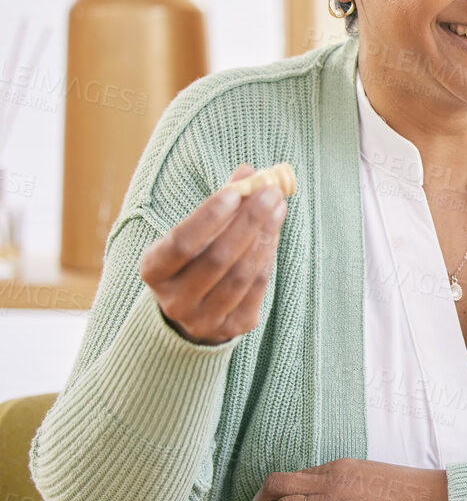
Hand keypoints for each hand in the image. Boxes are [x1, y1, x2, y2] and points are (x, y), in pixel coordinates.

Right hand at [139, 164, 285, 344]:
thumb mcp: (194, 232)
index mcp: (154, 271)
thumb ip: (220, 203)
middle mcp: (174, 300)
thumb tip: (250, 172)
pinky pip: (257, 289)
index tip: (237, 190)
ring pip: (240, 275)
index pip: (180, 242)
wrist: (192, 312)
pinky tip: (274, 233)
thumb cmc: (193, 259)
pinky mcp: (232, 328)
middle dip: (248, 222)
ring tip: (278, 208)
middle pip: (216, 258)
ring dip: (264, 237)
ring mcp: (203, 319)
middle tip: (271, 193)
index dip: (208, 216)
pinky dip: (268, 257)